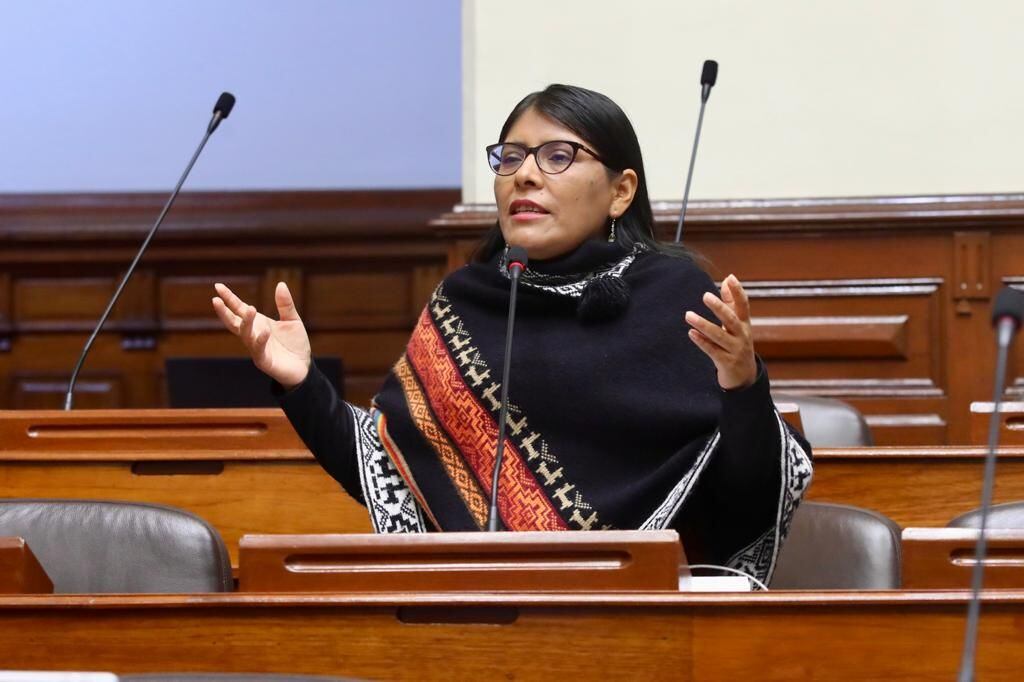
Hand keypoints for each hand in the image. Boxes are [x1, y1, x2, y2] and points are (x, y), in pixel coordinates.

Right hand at [212, 281, 311, 389]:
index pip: (239, 309)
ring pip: (245, 335)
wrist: (304, 367)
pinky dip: (261, 340)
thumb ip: (285, 304)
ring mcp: (256, 348)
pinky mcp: (264, 361)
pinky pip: (259, 350)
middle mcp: (253, 335)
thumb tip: (280, 284)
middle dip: (224, 312)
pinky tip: (265, 330)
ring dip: (246, 322)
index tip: (218, 286)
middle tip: (216, 299)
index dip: (229, 298)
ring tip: (250, 309)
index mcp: (257, 323)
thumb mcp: (292, 320)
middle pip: (234, 322)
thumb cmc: (295, 344)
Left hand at [684, 274, 757, 389]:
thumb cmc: (738, 344)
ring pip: (719, 336)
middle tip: (705, 296)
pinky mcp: (726, 363)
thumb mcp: (738, 324)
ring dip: (703, 325)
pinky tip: (691, 333)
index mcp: (744, 324)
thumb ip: (731, 303)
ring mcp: (735, 350)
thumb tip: (727, 280)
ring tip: (688, 315)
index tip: (730, 278)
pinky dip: (702, 342)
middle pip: (731, 320)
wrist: (744, 377)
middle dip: (719, 308)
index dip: (738, 292)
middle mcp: (742, 336)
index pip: (743, 305)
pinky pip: (713, 351)